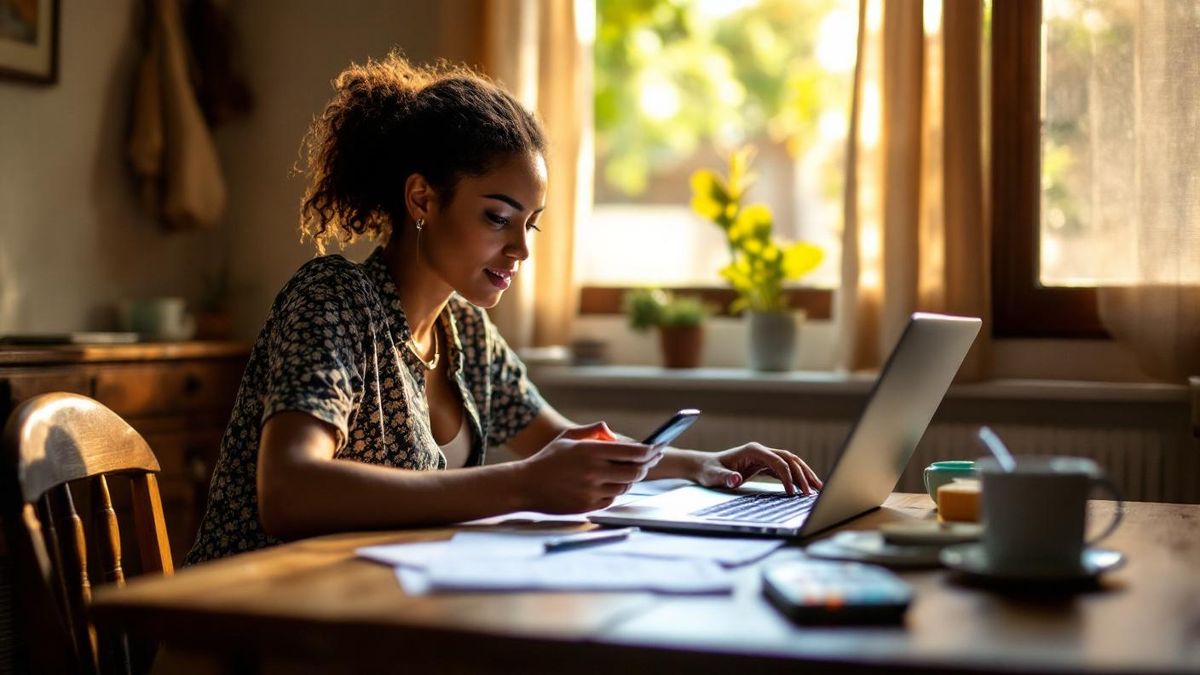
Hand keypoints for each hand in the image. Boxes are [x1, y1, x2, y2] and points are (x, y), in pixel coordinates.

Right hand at [520, 422, 662, 513]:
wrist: (526, 486)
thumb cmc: (548, 459)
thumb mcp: (567, 437)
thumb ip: (592, 431)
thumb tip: (612, 432)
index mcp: (590, 451)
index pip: (631, 451)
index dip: (649, 451)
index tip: (657, 449)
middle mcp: (593, 471)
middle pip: (635, 471)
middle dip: (646, 466)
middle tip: (652, 461)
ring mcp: (592, 491)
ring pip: (626, 486)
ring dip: (632, 478)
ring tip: (633, 471)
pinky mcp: (589, 506)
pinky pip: (612, 498)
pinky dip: (617, 490)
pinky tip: (615, 483)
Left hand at [693, 443, 823, 495]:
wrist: (704, 467)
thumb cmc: (708, 471)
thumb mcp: (713, 476)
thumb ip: (725, 478)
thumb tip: (736, 480)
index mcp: (753, 450)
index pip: (777, 461)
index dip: (787, 476)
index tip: (791, 493)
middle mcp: (761, 451)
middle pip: (789, 460)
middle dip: (802, 475)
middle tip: (812, 493)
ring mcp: (764, 457)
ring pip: (790, 463)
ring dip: (804, 475)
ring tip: (818, 489)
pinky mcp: (763, 465)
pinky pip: (784, 470)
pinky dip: (795, 478)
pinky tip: (804, 488)